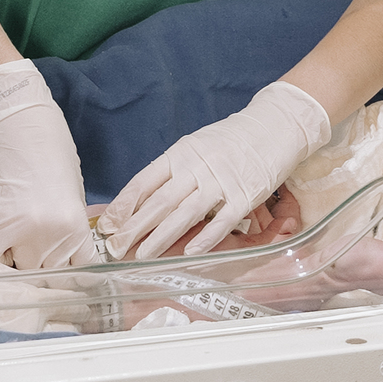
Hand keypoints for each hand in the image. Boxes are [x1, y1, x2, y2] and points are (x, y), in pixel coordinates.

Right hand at [0, 60, 94, 269]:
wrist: (17, 124)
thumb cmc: (51, 152)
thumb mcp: (74, 195)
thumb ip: (72, 231)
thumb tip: (70, 258)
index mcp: (76, 228)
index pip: (80, 275)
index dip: (75, 281)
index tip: (69, 282)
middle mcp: (51, 238)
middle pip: (50, 278)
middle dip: (48, 275)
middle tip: (42, 269)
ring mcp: (19, 236)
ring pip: (22, 274)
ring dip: (22, 269)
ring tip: (20, 260)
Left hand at [97, 82, 329, 260]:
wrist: (274, 125)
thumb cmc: (231, 139)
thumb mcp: (196, 146)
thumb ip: (174, 172)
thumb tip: (145, 201)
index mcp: (180, 154)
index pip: (144, 181)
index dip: (124, 205)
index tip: (108, 225)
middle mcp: (196, 168)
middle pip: (160, 201)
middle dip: (134, 227)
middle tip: (115, 248)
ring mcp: (221, 182)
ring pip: (185, 214)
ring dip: (161, 237)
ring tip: (142, 256)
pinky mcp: (245, 196)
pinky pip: (222, 221)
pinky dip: (205, 239)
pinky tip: (189, 254)